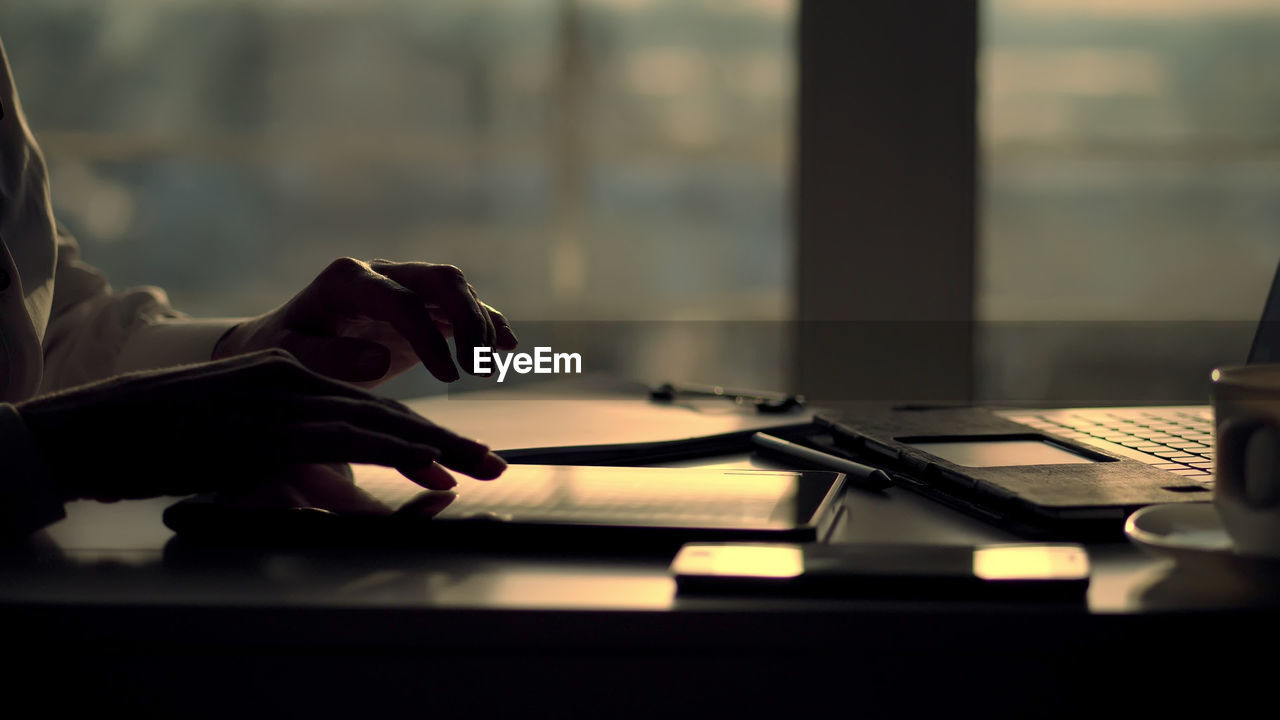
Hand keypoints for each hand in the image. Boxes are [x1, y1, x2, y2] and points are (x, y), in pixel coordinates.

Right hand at [16, 350, 506, 501]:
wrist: (96, 430)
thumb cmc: (163, 441)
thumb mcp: (238, 442)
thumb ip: (291, 458)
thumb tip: (342, 490)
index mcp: (290, 374)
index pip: (369, 405)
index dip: (420, 433)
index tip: (460, 459)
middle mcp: (294, 378)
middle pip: (386, 409)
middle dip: (446, 439)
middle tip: (494, 464)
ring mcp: (282, 401)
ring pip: (377, 420)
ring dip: (437, 446)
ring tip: (480, 467)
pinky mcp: (267, 428)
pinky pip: (346, 438)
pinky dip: (394, 452)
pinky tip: (429, 465)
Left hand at [212, 258, 517, 385]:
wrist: (286, 340)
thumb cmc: (287, 351)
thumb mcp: (292, 357)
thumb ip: (329, 358)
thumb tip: (381, 356)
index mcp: (348, 280)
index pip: (402, 301)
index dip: (430, 337)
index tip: (448, 378)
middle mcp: (381, 272)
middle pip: (440, 279)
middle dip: (468, 320)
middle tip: (478, 369)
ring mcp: (403, 284)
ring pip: (456, 289)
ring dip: (481, 325)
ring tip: (489, 368)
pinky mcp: (420, 304)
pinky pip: (460, 307)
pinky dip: (487, 323)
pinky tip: (508, 347)